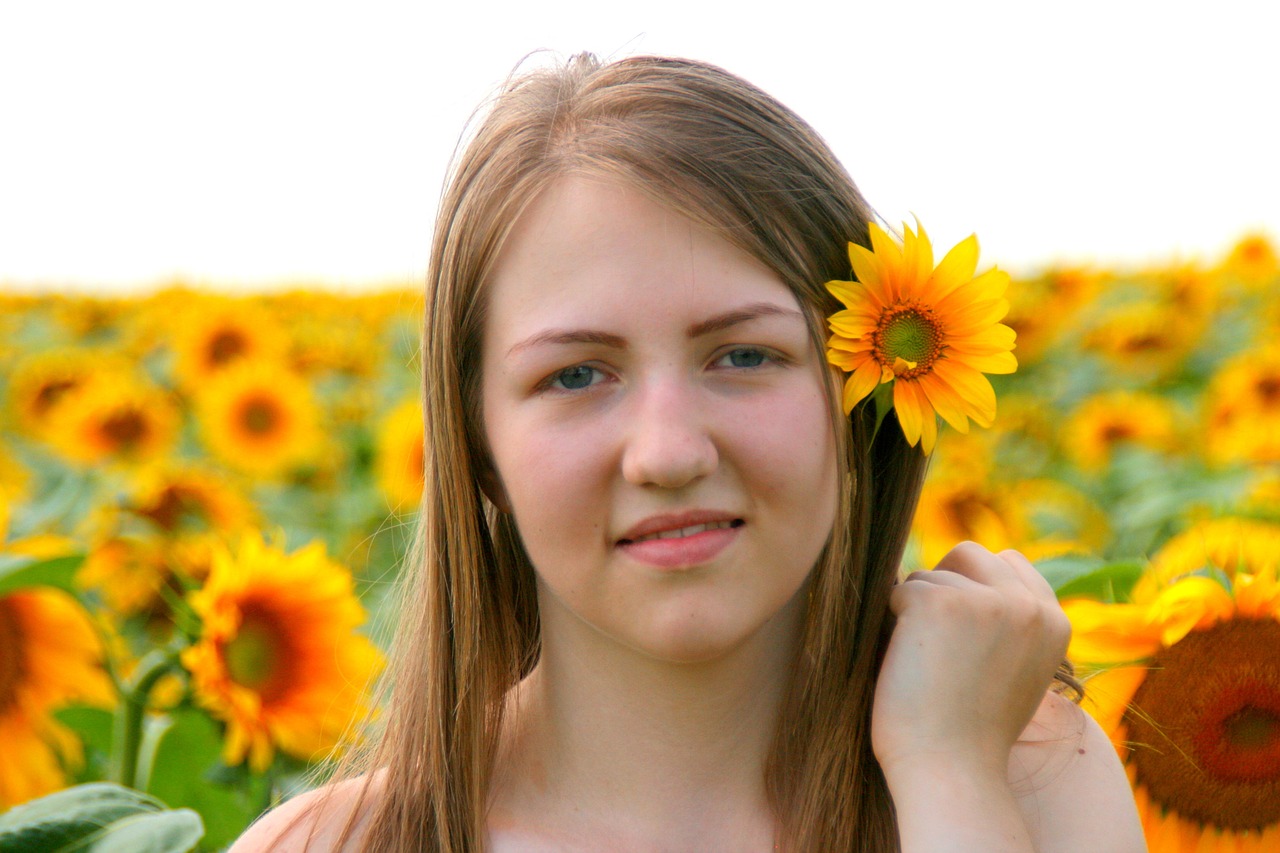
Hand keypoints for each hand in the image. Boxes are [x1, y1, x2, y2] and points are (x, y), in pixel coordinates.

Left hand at [870, 542, 1070, 781]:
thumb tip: (967, 580)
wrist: (950, 772)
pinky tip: (909, 665)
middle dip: (942, 584)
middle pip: (969, 554)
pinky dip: (892, 623)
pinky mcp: (937, 603)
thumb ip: (1009, 626)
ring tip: (928, 668)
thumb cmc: (971, 733)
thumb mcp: (1015, 670)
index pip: (1009, 561)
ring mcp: (983, 601)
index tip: (959, 626)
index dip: (974, 584)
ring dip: (915, 613)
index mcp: (1053, 621)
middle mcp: (1026, 605)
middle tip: (932, 639)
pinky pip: (900, 590)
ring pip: (929, 575)